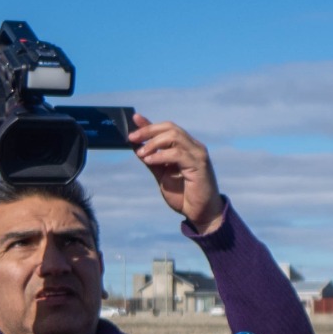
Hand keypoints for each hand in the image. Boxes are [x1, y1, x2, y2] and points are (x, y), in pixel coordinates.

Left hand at [129, 115, 222, 234]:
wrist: (200, 213)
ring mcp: (198, 155)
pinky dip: (161, 155)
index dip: (150, 124)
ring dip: (154, 143)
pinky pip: (177, 153)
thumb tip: (136, 146)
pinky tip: (150, 161)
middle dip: (149, 130)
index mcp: (186, 147)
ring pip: (174, 136)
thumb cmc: (183, 195)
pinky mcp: (199, 165)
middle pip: (170, 128)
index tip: (134, 120)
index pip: (168, 128)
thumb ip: (152, 159)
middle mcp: (194, 147)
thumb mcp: (162, 174)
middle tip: (132, 138)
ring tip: (142, 154)